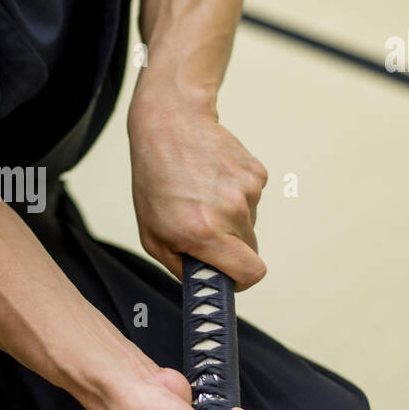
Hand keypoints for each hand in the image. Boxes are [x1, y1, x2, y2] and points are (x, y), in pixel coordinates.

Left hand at [128, 97, 267, 290]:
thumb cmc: (155, 181)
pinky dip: (235, 196)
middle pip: (251, 251)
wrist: (170, 125)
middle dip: (231, 248)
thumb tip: (208, 285)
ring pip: (249, 224)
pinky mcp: (256, 173)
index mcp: (202, 232)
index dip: (241, 280)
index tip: (229, 276)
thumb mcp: (152, 234)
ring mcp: (247, 191)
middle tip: (203, 227)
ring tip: (201, 195)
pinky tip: (213, 179)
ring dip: (230, 218)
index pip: (250, 273)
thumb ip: (182, 267)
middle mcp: (230, 213)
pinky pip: (252, 200)